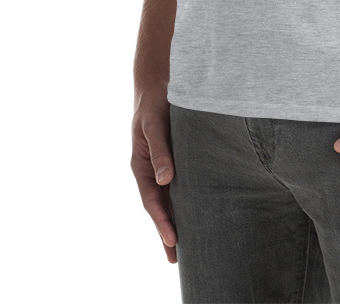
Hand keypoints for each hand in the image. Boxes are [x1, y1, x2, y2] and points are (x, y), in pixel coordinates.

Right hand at [130, 90, 178, 263]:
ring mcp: (163, 164)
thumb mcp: (153, 124)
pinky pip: (180, 183)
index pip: (152, 200)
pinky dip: (186, 199)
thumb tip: (165, 179)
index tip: (173, 240)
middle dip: (168, 231)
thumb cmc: (153, 102)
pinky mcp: (176, 157)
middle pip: (160, 206)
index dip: (162, 222)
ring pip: (170, 197)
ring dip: (178, 218)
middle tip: (178, 258)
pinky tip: (198, 209)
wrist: (159, 81)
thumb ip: (159, 150)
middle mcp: (152, 169)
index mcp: (142, 165)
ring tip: (190, 243)